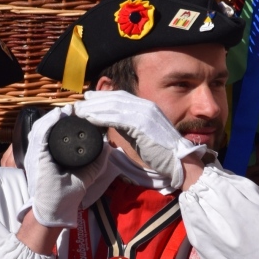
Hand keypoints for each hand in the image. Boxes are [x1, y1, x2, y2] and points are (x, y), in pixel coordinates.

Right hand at [23, 105, 116, 227]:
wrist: (56, 209)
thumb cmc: (66, 195)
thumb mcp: (85, 174)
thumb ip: (96, 162)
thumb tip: (108, 146)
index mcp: (49, 155)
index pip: (53, 133)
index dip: (63, 121)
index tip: (77, 114)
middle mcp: (41, 152)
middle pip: (46, 126)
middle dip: (59, 116)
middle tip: (74, 108)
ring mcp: (37, 153)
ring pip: (43, 126)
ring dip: (55, 115)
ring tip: (68, 109)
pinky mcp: (36, 156)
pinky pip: (42, 134)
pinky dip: (50, 122)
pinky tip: (59, 115)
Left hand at [74, 91, 203, 188]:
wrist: (179, 162)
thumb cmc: (162, 154)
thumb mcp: (143, 135)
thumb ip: (130, 127)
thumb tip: (112, 124)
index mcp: (148, 107)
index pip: (121, 97)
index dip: (104, 97)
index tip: (89, 99)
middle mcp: (146, 107)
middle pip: (115, 98)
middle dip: (96, 100)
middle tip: (79, 103)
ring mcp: (145, 114)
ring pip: (114, 106)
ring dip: (95, 108)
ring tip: (80, 111)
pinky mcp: (142, 125)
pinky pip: (117, 118)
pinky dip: (102, 117)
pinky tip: (90, 118)